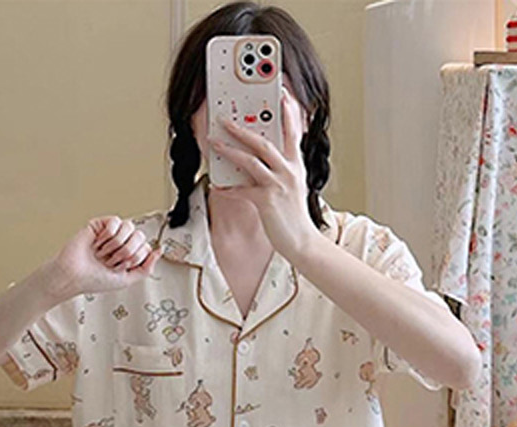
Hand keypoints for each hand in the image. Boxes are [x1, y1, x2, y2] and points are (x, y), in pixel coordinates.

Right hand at [45, 217, 159, 300]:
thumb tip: (160, 250)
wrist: (76, 275)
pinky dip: (107, 236)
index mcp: (132, 254)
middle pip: (140, 237)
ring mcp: (112, 232)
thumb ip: (146, 267)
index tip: (120, 268)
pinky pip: (115, 222)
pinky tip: (97, 243)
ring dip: (116, 246)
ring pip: (129, 228)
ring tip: (103, 253)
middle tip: (111, 261)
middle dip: (126, 253)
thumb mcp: (128, 279)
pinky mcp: (100, 224)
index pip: (146, 248)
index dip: (134, 259)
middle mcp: (124, 242)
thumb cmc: (97, 279)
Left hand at [209, 86, 315, 259]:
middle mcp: (288, 172)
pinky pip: (241, 190)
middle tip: (225, 118)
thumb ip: (280, 168)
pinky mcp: (266, 201)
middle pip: (264, 142)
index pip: (292, 133)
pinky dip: (227, 187)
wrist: (302, 242)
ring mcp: (278, 186)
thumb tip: (257, 156)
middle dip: (242, 128)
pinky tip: (217, 185)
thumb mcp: (293, 187)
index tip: (281, 93)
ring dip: (229, 149)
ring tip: (214, 142)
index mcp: (296, 166)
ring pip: (250, 161)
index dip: (287, 111)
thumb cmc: (294, 216)